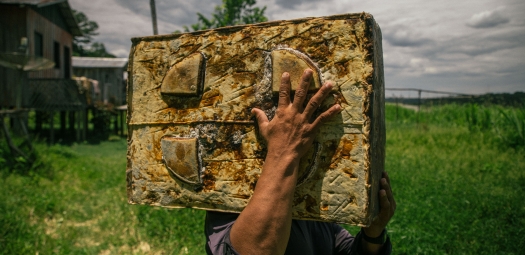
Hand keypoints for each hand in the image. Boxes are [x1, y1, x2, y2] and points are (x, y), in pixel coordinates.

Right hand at [231, 69, 340, 254]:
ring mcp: (303, 121)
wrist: (282, 155)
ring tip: (330, 84)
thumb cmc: (273, 142)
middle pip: (301, 94)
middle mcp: (294, 113)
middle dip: (305, 82)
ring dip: (322, 93)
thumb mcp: (264, 129)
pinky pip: (322, 119)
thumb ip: (260, 117)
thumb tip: (253, 110)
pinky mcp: (311, 129)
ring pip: (314, 103)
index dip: (285, 83)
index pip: (283, 94)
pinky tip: (338, 105)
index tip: (287, 73)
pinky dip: (330, 112)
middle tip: (310, 71)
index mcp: (282, 112)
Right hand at [363, 171, 395, 237]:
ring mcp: (392, 205)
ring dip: (387, 183)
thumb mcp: (367, 221)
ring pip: (390, 192)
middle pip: (389, 197)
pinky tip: (384, 176)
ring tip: (384, 173)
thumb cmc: (369, 225)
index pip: (385, 205)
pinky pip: (389, 192)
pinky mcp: (391, 202)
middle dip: (386, 187)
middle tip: (382, 178)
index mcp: (385, 215)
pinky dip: (386, 184)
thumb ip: (365, 213)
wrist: (376, 230)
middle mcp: (390, 209)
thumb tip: (356, 205)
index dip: (383, 198)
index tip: (381, 191)